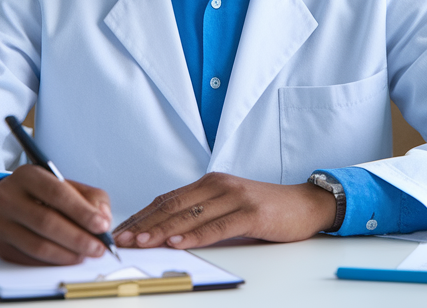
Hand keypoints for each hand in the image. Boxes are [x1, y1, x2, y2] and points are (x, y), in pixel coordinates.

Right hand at [0, 165, 111, 265]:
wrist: (7, 203)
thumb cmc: (42, 194)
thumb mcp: (66, 185)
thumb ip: (90, 197)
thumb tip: (103, 219)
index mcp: (27, 176)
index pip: (57, 194)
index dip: (82, 212)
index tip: (102, 226)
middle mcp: (7, 198)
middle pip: (47, 222)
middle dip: (78, 238)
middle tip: (99, 248)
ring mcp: (0, 224)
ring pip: (38, 246)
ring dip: (68, 255)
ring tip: (86, 255)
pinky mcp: (1, 247)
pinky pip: (31, 260)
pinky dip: (54, 262)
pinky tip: (68, 258)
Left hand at [112, 172, 336, 249]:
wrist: (304, 204)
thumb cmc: (265, 208)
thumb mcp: (227, 205)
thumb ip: (201, 211)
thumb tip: (165, 230)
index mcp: (209, 183)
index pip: (166, 199)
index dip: (142, 215)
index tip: (121, 230)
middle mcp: (218, 185)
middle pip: (172, 206)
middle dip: (144, 224)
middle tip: (122, 239)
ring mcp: (234, 197)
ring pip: (190, 216)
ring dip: (161, 231)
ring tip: (140, 243)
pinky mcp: (250, 213)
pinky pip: (217, 226)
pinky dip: (194, 236)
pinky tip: (178, 243)